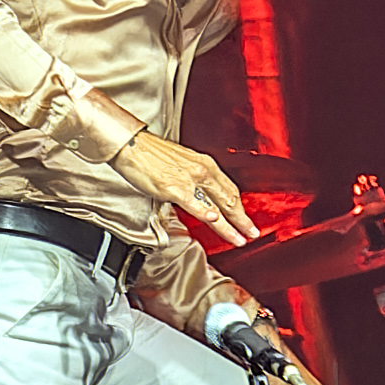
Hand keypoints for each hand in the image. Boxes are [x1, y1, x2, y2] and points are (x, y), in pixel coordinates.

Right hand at [109, 128, 259, 251]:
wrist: (132, 144)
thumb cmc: (151, 154)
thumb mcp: (181, 163)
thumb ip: (194, 180)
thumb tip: (200, 197)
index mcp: (205, 164)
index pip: (229, 189)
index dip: (240, 207)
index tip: (245, 220)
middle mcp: (202, 170)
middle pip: (229, 199)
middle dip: (242, 220)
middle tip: (252, 234)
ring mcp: (189, 180)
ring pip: (217, 205)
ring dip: (231, 225)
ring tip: (239, 239)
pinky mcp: (174, 188)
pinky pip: (195, 204)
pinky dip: (207, 214)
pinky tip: (216, 222)